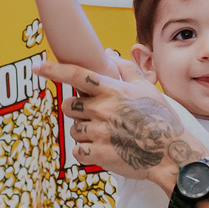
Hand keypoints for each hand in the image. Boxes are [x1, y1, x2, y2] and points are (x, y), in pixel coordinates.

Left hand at [38, 59, 202, 182]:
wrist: (171, 154)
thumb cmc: (162, 120)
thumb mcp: (148, 89)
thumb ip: (125, 69)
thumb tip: (109, 53)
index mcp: (112, 91)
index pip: (75, 75)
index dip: (53, 70)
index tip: (37, 67)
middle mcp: (102, 109)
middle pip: (69, 105)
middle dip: (78, 110)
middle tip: (98, 117)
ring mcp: (98, 132)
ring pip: (74, 129)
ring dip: (85, 132)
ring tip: (108, 136)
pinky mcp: (97, 154)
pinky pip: (77, 151)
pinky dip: (86, 152)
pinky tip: (103, 150)